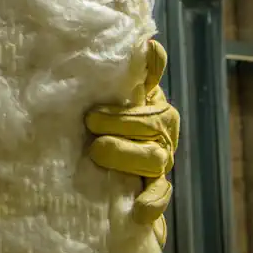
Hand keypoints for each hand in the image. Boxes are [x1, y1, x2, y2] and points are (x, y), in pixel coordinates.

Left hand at [85, 39, 179, 244]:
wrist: (102, 172)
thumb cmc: (102, 123)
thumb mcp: (104, 97)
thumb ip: (125, 74)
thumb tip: (142, 42)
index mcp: (150, 102)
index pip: (152, 86)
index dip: (148, 74)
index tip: (141, 57)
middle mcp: (161, 129)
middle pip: (151, 122)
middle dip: (121, 120)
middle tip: (90, 120)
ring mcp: (160, 159)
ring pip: (154, 156)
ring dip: (127, 153)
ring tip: (98, 150)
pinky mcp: (155, 188)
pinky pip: (160, 194)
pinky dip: (152, 201)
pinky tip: (141, 210)